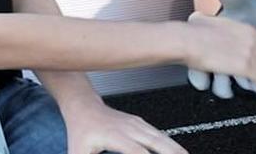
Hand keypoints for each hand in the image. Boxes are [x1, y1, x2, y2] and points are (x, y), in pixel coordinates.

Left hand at [62, 96, 184, 153]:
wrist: (84, 107)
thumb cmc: (81, 132)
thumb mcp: (78, 153)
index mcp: (114, 136)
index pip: (137, 152)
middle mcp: (129, 128)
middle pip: (157, 142)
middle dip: (172, 153)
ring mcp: (137, 124)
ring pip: (162, 137)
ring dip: (176, 149)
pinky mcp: (141, 124)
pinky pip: (160, 134)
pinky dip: (171, 144)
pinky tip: (178, 151)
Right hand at [186, 0, 255, 98]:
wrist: (188, 41)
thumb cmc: (194, 31)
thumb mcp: (212, 21)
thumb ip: (220, 24)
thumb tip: (208, 23)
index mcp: (248, 30)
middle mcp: (252, 41)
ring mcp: (249, 54)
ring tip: (255, 87)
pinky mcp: (243, 68)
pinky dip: (255, 87)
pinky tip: (250, 90)